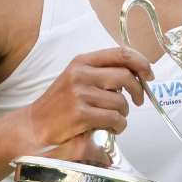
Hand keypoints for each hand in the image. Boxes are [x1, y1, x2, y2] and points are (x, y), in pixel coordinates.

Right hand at [20, 48, 154, 162]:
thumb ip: (103, 74)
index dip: (141, 62)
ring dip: (124, 113)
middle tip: (138, 101)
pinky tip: (110, 128)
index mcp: (82, 61)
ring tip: (115, 119)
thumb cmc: (59, 105)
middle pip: (125, 76)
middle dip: (138, 90)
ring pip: (120, 101)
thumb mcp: (78, 79)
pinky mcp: (80, 114)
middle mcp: (80, 74)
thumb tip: (136, 75)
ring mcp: (79, 94)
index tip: (149, 74)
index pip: (121, 53)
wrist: (32, 126)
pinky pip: (114, 118)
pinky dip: (118, 126)